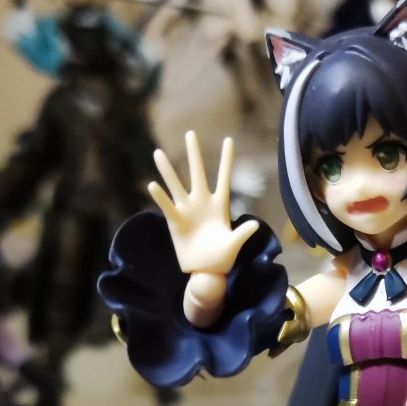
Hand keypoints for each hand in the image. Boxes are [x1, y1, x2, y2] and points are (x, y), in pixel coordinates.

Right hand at [148, 132, 258, 277]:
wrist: (206, 272)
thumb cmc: (222, 259)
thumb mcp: (234, 245)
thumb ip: (242, 233)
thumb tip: (254, 225)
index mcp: (220, 206)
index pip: (224, 177)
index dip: (226, 159)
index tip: (229, 139)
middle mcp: (202, 203)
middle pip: (198, 173)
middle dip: (194, 154)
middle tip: (190, 133)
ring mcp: (187, 211)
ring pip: (176, 184)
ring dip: (167, 169)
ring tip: (157, 152)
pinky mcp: (176, 222)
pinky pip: (167, 206)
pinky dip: (160, 196)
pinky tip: (152, 184)